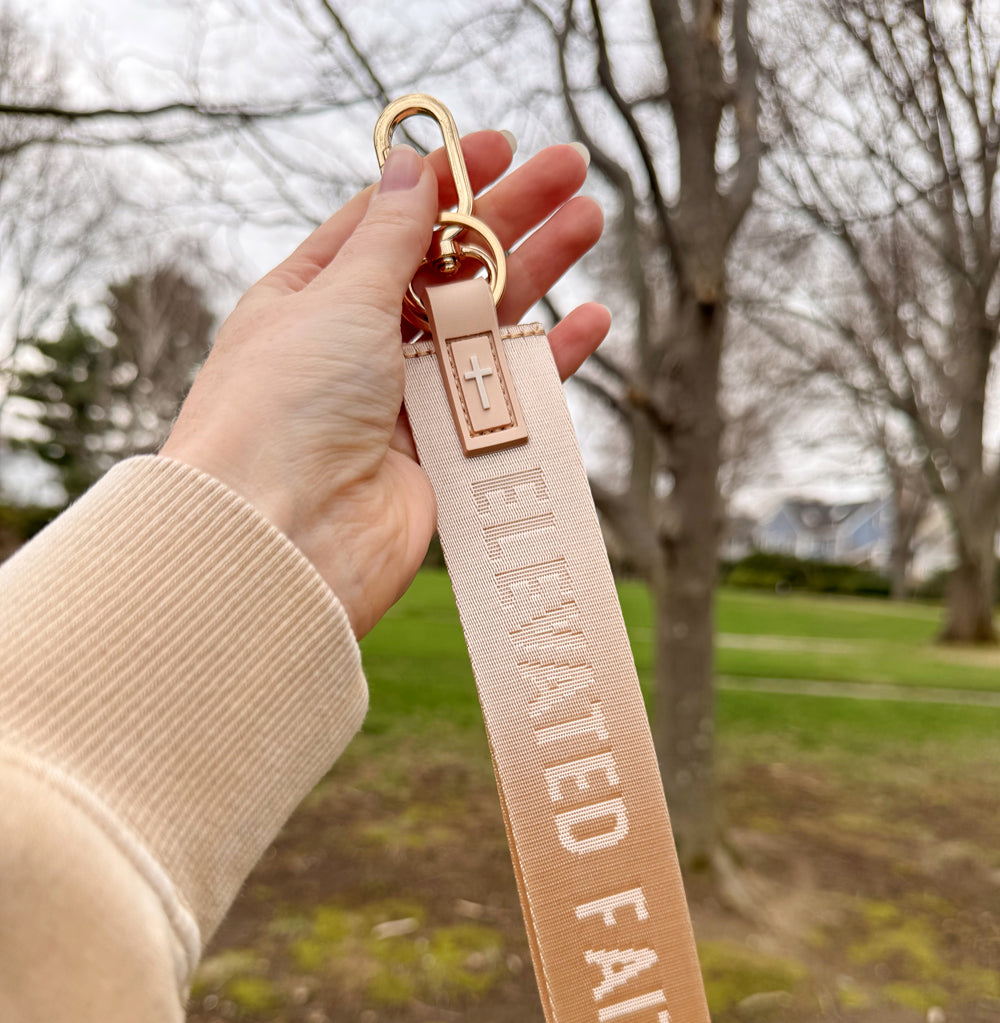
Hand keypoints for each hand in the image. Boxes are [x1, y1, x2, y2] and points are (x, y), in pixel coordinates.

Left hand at [161, 132, 608, 637]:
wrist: (286, 536)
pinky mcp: (443, 452)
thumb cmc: (285, 407)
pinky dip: (544, 362)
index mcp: (312, 299)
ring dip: (537, 275)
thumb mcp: (337, 297)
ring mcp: (403, 401)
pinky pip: (503, 398)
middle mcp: (357, 347)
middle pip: (446, 268)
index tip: (497, 147)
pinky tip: (589, 323)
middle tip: (571, 171)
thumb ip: (389, 236)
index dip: (443, 183)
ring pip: (483, 327)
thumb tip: (410, 165)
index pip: (386, 224)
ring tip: (589, 221)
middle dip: (508, 218)